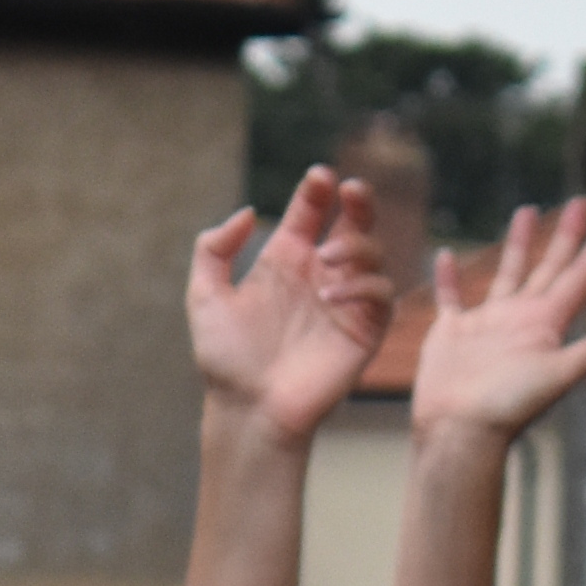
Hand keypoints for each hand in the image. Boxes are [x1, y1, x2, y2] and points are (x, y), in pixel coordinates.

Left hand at [184, 167, 401, 441]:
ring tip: (326, 258)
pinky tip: (332, 292)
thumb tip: (248, 213)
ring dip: (357, 244)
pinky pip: (381, 293)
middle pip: (353, 222)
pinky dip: (364, 283)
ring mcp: (344, 301)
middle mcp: (319, 275)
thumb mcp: (204, 296)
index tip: (318, 177)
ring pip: (374, 252)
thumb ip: (213, 249)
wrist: (248, 408)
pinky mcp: (363, 330)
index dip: (317, 190)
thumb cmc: (225, 359)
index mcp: (285, 261)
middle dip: (358, 200)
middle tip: (350, 189)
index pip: (310, 212)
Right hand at [391, 195, 585, 450]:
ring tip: (527, 210)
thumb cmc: (509, 407)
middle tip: (582, 201)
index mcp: (549, 324)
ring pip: (508, 273)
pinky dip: (448, 277)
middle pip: (551, 266)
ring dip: (518, 244)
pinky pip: (451, 297)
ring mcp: (488, 324)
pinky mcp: (453, 333)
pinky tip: (446, 255)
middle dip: (567, 234)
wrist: (459, 433)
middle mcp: (522, 319)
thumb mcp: (560, 374)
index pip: (584, 274)